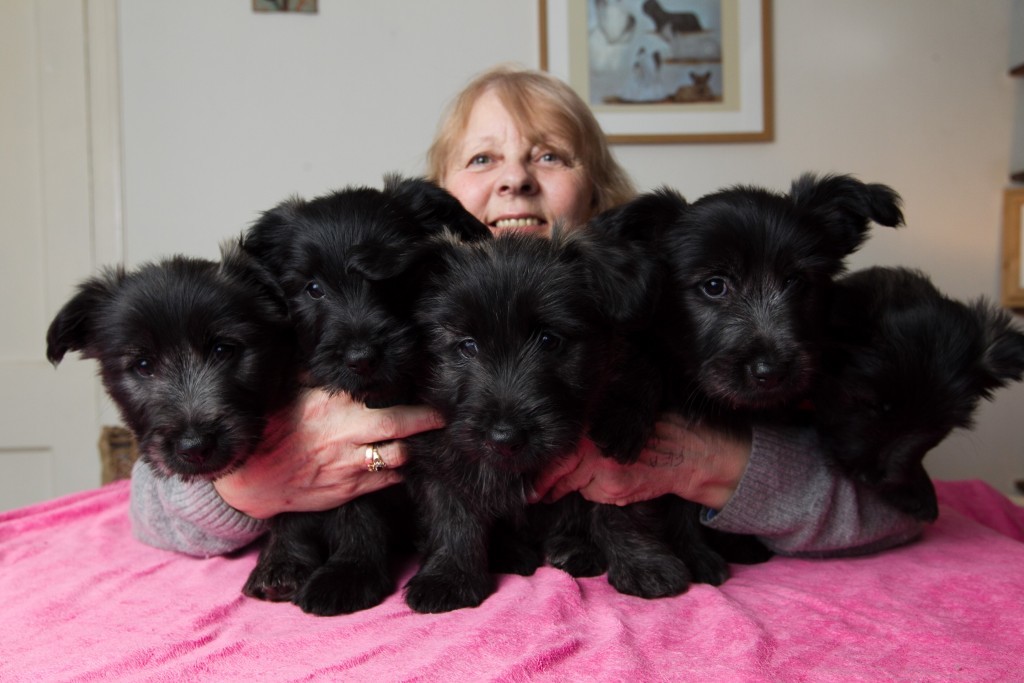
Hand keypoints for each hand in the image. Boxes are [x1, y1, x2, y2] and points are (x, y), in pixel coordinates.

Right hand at [213, 388, 443, 518]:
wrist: (249, 479)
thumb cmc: (270, 429)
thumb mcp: (287, 392)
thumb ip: (313, 372)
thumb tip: (335, 351)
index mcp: (331, 408)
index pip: (379, 398)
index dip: (409, 396)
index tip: (427, 387)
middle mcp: (344, 437)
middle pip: (398, 429)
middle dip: (426, 422)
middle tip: (444, 416)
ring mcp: (348, 467)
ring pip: (398, 458)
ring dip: (416, 449)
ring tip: (429, 440)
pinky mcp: (348, 491)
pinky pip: (386, 481)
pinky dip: (400, 471)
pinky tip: (406, 463)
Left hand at [530, 413, 750, 508]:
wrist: (686, 451)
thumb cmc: (650, 435)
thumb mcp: (616, 424)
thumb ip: (590, 436)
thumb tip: (557, 454)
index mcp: (591, 426)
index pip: (556, 451)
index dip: (538, 470)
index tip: (527, 483)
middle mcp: (592, 444)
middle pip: (558, 470)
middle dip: (545, 486)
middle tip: (533, 496)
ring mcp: (601, 467)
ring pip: (576, 485)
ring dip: (574, 488)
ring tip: (581, 483)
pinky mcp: (614, 487)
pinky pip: (594, 495)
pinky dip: (597, 493)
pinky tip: (613, 484)